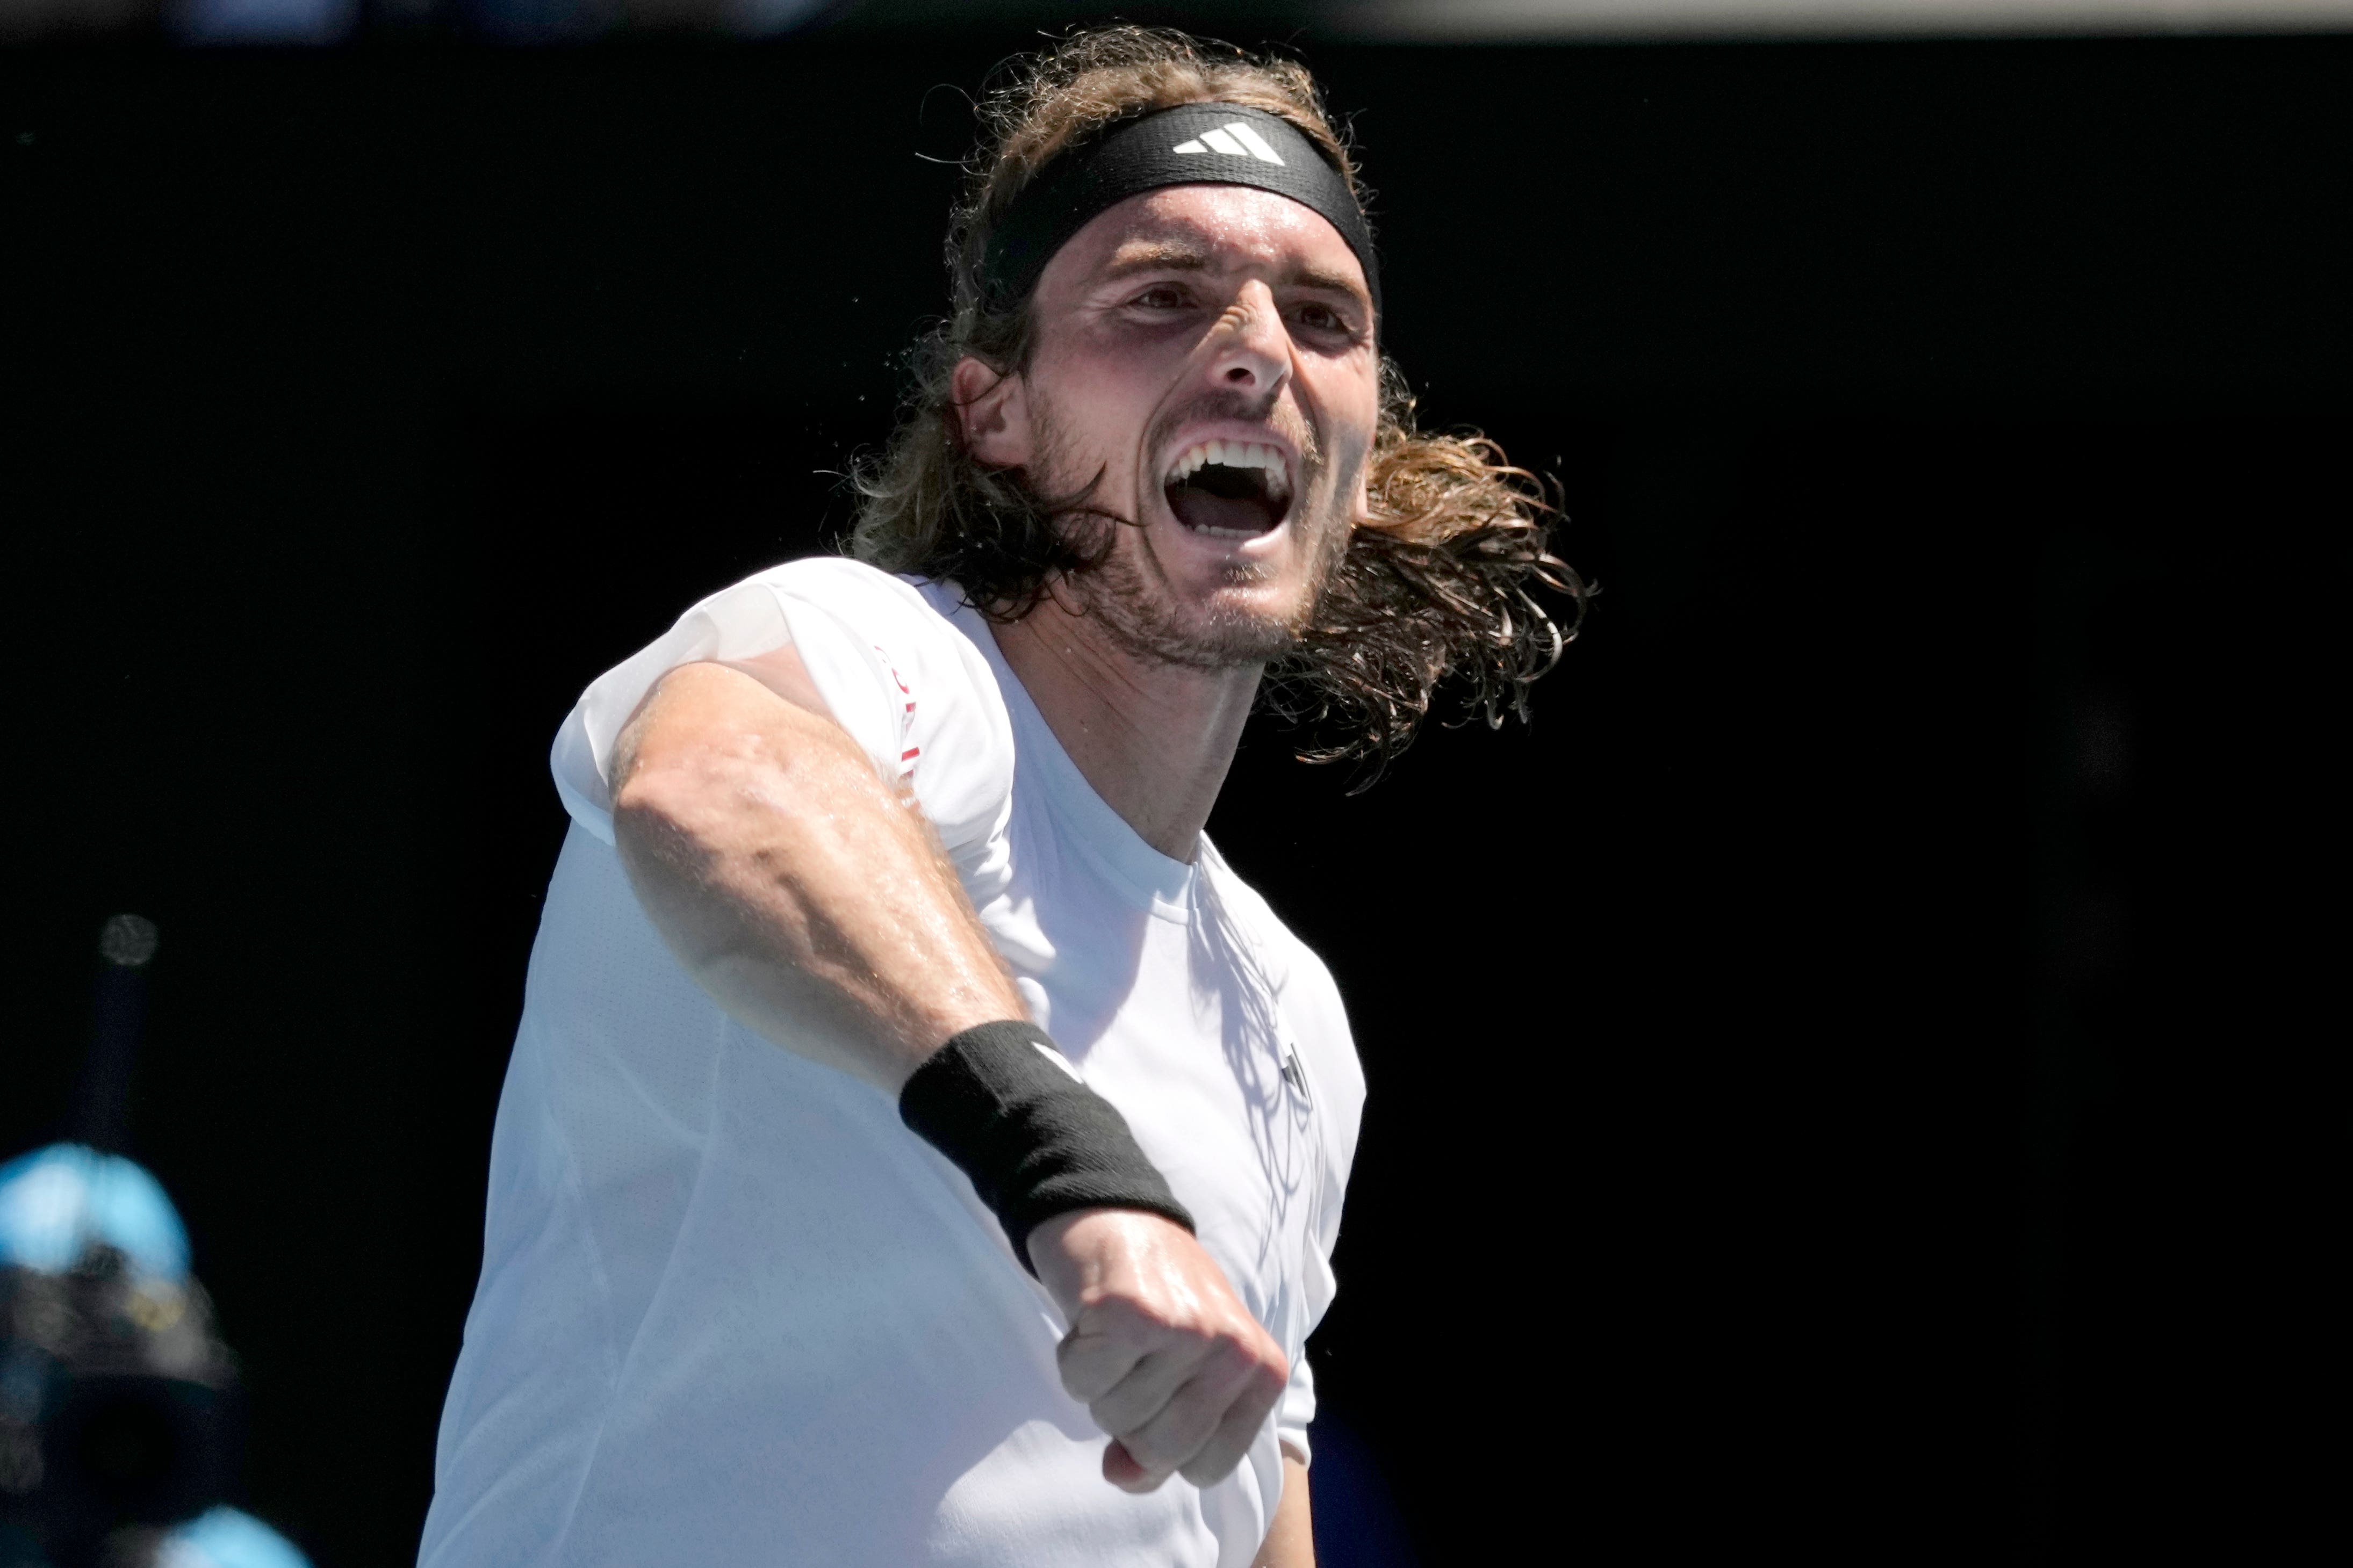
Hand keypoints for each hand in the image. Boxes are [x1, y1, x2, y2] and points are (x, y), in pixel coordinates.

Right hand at [1029, 1208, 1288, 1492]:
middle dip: (1129, 1419)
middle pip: (1161, 1449)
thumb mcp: (1187, 1373)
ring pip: (1116, 1417)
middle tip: (1135, 1361)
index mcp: (1263, 1370)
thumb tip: (1124, 1475)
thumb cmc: (1159, 1302)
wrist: (1117, 1216)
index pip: (1208, 1467)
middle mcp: (1234, 1349)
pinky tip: (1093, 1319)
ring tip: (1116, 1333)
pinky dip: (1073, 1357)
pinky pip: (1082, 1381)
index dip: (1166, 1448)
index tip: (1162, 1394)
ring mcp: (1186, 1329)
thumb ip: (1166, 1440)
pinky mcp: (1132, 1312)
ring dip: (1099, 1383)